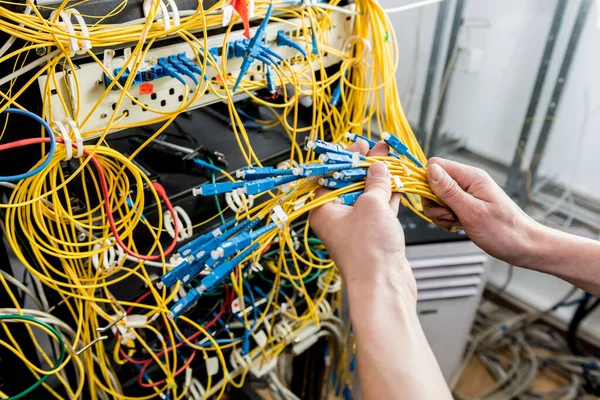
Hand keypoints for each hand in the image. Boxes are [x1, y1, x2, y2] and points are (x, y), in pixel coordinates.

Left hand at [309, 141, 416, 303]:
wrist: (385, 286)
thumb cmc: (369, 251)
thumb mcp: (372, 206)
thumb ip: (376, 182)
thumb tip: (378, 166)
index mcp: (324, 211)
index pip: (331, 177)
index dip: (346, 159)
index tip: (359, 145)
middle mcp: (337, 219)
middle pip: (350, 185)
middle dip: (366, 166)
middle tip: (379, 148)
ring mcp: (356, 228)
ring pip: (368, 196)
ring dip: (380, 179)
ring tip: (392, 159)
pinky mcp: (374, 236)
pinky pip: (380, 210)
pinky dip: (390, 196)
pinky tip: (399, 181)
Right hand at [422, 157, 537, 264]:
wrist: (523, 246)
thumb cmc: (504, 230)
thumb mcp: (472, 211)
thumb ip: (449, 191)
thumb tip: (430, 170)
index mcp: (471, 177)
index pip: (435, 165)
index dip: (428, 182)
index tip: (436, 201)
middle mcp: (468, 181)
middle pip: (432, 183)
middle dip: (433, 202)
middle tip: (448, 215)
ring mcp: (466, 193)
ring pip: (436, 197)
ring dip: (439, 213)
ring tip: (456, 222)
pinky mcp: (465, 205)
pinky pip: (444, 208)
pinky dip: (445, 219)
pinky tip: (458, 226)